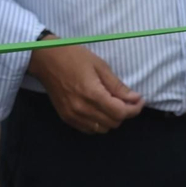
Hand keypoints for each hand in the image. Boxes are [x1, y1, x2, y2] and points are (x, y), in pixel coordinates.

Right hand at [28, 42, 142, 134]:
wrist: (45, 58)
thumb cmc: (73, 56)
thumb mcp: (99, 66)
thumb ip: (117, 86)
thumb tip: (135, 99)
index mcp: (92, 94)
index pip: (120, 112)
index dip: (134, 109)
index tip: (139, 100)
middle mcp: (82, 109)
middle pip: (113, 122)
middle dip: (124, 112)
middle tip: (126, 99)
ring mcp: (73, 116)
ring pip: (102, 129)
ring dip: (111, 119)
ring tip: (111, 104)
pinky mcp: (66, 118)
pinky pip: (89, 130)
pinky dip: (98, 123)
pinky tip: (98, 110)